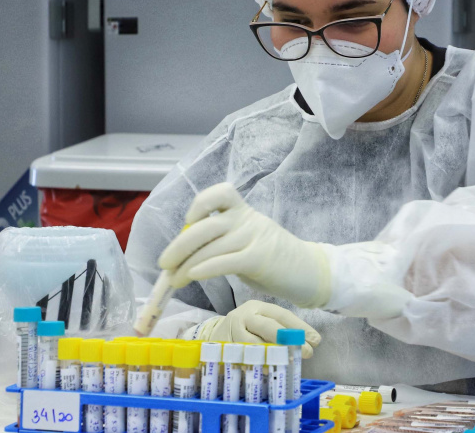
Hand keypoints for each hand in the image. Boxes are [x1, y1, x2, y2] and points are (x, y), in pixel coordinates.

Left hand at [159, 183, 331, 307]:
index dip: (199, 205)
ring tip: (173, 281)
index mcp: (244, 211)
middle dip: (179, 246)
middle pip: (205, 226)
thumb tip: (184, 254)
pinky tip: (191, 276)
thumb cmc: (273, 259)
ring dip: (186, 266)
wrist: (309, 272)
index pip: (220, 193)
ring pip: (210, 248)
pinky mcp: (259, 258)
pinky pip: (224, 262)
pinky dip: (203, 269)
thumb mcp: (247, 240)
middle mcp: (247, 220)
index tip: (188, 222)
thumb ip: (222, 240)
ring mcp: (253, 237)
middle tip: (164, 263)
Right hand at [197, 300, 320, 357]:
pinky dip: (258, 365)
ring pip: (256, 344)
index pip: (281, 315)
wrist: (214, 335)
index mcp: (257, 307)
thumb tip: (310, 341)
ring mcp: (232, 332)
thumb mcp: (262, 322)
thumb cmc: (247, 329)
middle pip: (268, 326)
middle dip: (290, 340)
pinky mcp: (224, 348)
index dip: (300, 327)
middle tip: (308, 352)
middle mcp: (244, 316)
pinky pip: (244, 358)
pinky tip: (269, 370)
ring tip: (290, 361)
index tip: (315, 340)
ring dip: (275, 355)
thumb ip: (282, 329)